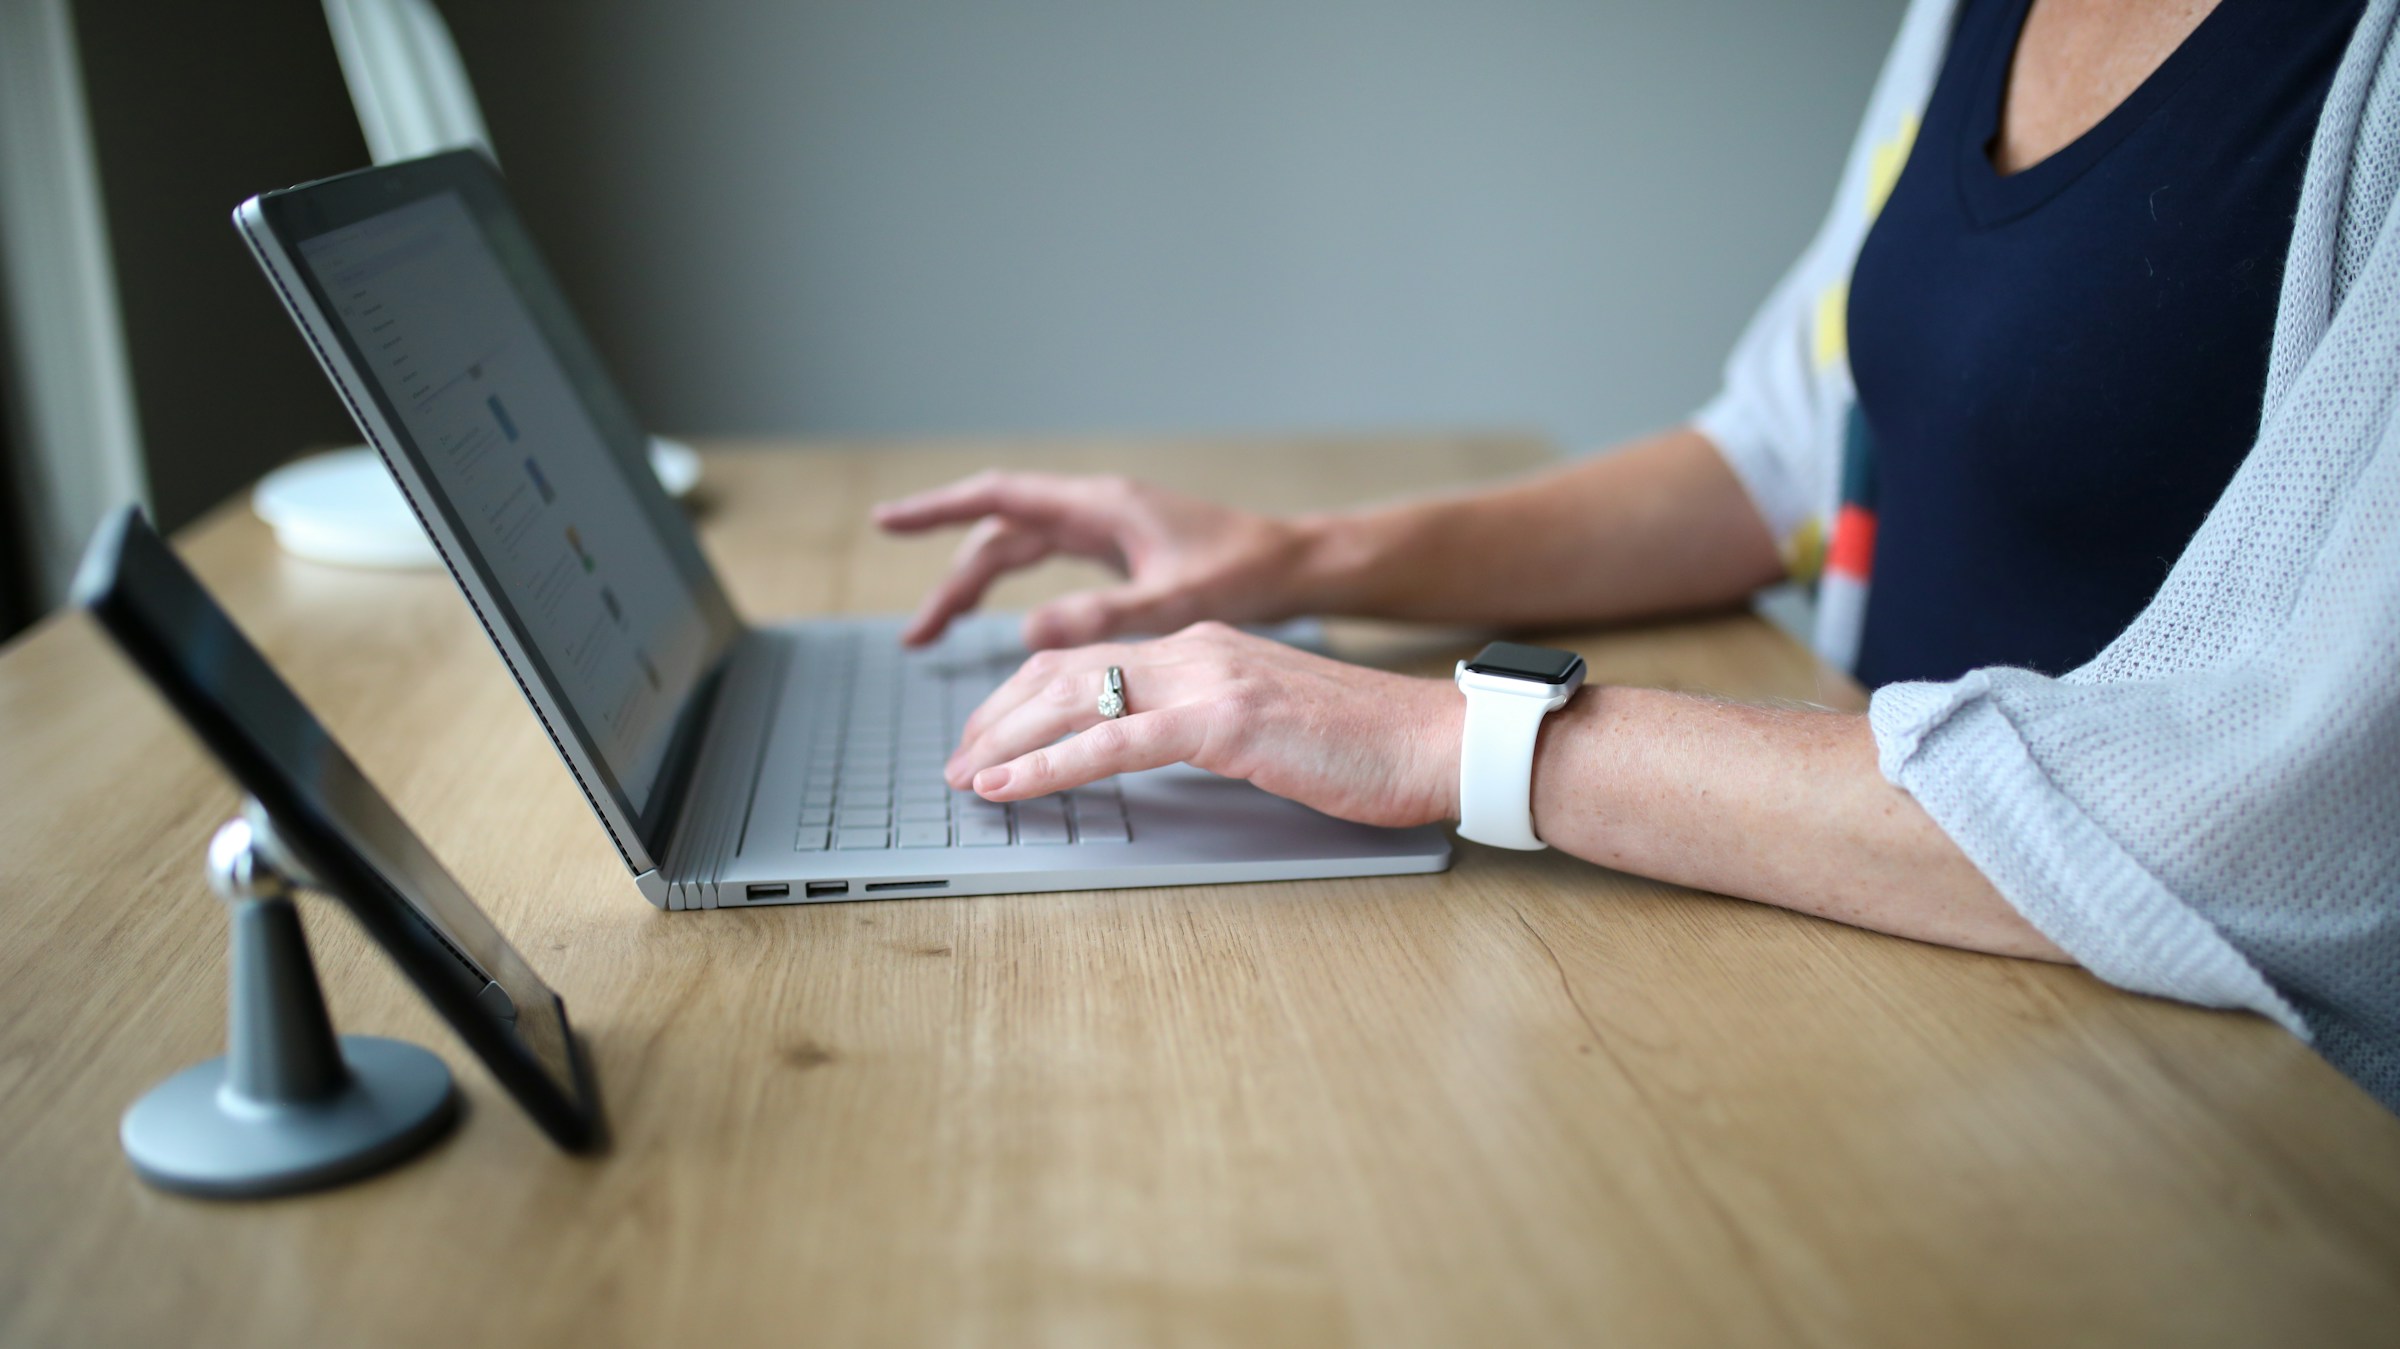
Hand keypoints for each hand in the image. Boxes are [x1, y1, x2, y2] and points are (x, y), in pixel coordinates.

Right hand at [873, 472, 1316, 648]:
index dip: (938, 510)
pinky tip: (999, 625)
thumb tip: (1027, 632)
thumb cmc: (1247, 574)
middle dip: (950, 580)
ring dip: (975, 590)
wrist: (1297, 566)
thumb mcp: (1173, 600)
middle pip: (999, 536)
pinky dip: (1011, 591)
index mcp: (1100, 506)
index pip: (999, 498)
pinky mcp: (1117, 552)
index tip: (888, 521)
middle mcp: (1094, 510)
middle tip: (915, 637)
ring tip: (935, 637)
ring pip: (1018, 553)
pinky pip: (1044, 565)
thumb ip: (1102, 615)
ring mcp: (1104, 529)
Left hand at [945, 622, 1460, 828]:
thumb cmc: (1368, 746)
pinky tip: (1008, 785)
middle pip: (1063, 670)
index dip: (1023, 698)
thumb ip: (1210, 722)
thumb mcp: (1270, 724)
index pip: (1088, 660)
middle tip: (956, 763)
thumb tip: (1157, 750)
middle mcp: (1197, 648)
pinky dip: (1047, 765)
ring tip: (964, 776)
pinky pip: (1112, 741)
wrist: (1436, 741)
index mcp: (1205, 645)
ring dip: (1004, 740)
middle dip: (995, 717)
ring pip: (1073, 698)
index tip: (987, 739)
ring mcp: (1208, 679)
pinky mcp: (1223, 721)